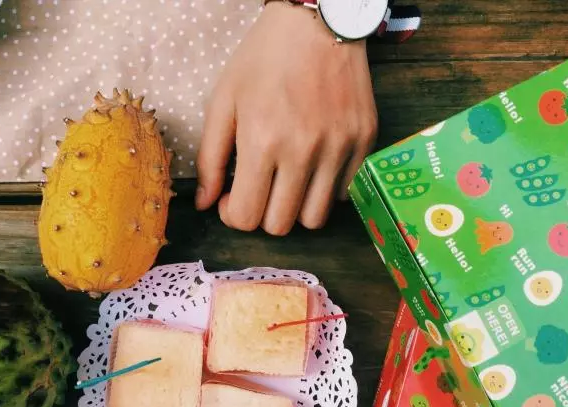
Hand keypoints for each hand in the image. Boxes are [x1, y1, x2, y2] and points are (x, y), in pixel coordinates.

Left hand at [195, 2, 377, 234]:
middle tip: (258, 189)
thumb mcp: (223, 102)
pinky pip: (345, 193)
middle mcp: (303, 152)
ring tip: (286, 182)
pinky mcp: (364, 142)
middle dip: (262, 214)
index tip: (231, 197)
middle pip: (281, 225)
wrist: (318, 20)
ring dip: (295, 208)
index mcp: (262, 141)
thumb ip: (210, 158)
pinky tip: (313, 165)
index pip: (247, 217)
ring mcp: (339, 148)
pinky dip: (326, 189)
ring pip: (315, 218)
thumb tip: (204, 204)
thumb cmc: (263, 58)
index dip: (232, 215)